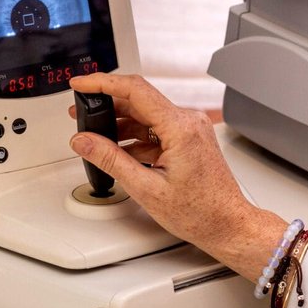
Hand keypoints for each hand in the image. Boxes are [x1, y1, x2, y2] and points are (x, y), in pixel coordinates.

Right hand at [68, 73, 287, 280]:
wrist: (227, 224)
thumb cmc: (201, 212)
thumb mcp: (146, 188)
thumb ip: (111, 160)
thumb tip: (84, 141)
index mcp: (180, 128)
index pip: (135, 90)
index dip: (102, 83)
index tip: (81, 83)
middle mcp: (189, 121)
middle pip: (139, 100)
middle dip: (106, 104)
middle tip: (80, 110)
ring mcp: (191, 129)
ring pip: (146, 115)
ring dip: (120, 123)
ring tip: (94, 134)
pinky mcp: (190, 139)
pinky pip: (156, 128)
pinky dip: (135, 137)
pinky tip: (118, 150)